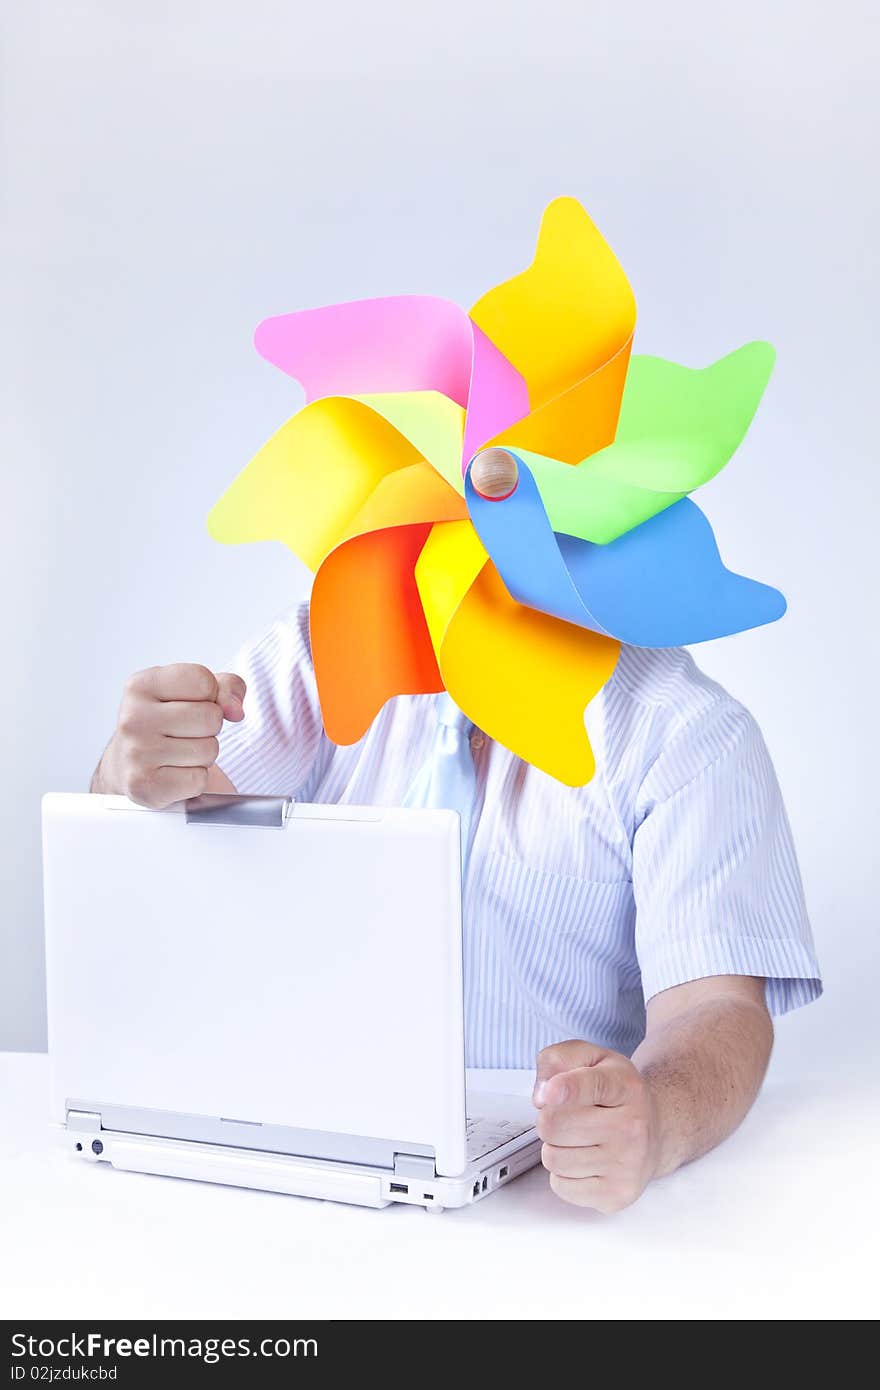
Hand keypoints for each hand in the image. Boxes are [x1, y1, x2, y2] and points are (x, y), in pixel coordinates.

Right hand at [98, 664, 245, 807]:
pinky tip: (176, 774)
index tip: (192, 705)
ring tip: (180, 754)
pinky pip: (198, 780)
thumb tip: (235, 709)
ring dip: (204, 755)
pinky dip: (195, 780)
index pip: (203, 680)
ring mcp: (136, 753)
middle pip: (210, 717)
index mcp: (141, 685)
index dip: (211, 695)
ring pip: (208, 750)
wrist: (132, 770)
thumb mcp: (195, 693)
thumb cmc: (168, 727)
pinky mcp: (144, 786)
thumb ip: (227, 686)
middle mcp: (133, 718)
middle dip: (210, 728)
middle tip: (187, 734)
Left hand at [533, 1040, 660, 1211]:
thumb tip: (541, 1096)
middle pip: (554, 1125)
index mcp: (625, 1086)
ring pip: (553, 1158)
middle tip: (567, 1116)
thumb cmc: (615, 1094)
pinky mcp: (616, 1194)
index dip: (567, 1089)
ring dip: (555, 1147)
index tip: (550, 1093)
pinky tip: (585, 1160)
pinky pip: (561, 1186)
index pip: (593, 1086)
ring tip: (578, 1138)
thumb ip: (558, 1059)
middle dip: (548, 1119)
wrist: (654, 1132)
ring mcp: (627, 1164)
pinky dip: (563, 1174)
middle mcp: (631, 1126)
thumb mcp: (591, 1058)